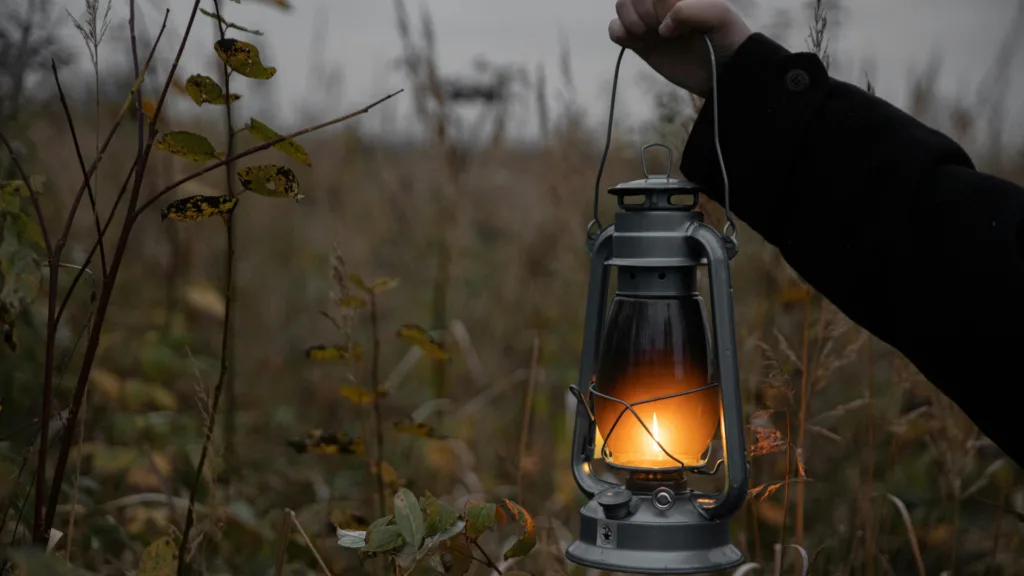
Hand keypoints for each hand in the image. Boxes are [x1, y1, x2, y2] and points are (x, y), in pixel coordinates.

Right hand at [609, 0, 752, 96]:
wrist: (722, 72)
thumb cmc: (725, 39)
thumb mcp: (719, 17)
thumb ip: (689, 10)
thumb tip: (662, 27)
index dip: (656, 3)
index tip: (672, 19)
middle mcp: (661, 2)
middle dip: (645, 12)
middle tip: (665, 31)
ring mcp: (648, 21)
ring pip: (621, 6)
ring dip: (631, 21)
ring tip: (650, 35)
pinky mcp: (639, 41)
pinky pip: (614, 29)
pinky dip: (619, 33)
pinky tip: (636, 41)